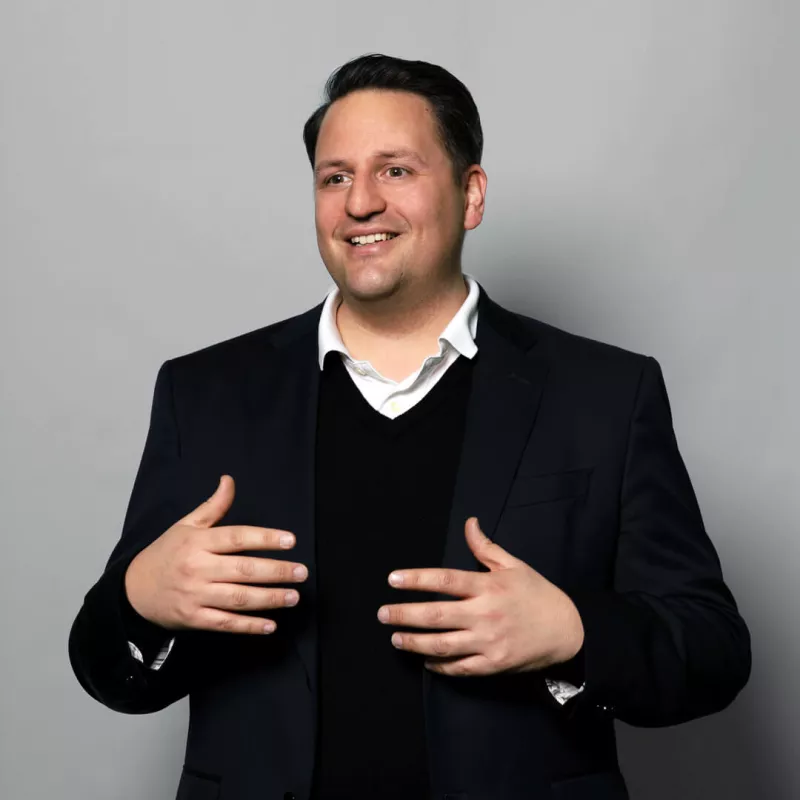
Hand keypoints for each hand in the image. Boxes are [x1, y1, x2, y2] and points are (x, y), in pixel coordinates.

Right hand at [124, 475, 307, 633]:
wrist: (132, 590)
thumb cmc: (166, 553)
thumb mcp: (186, 525)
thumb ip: (213, 506)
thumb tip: (229, 480)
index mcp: (198, 542)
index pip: (237, 538)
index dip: (265, 538)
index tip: (290, 540)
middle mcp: (197, 568)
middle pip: (242, 569)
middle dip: (276, 572)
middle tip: (302, 572)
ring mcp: (195, 595)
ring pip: (237, 598)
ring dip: (269, 599)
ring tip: (294, 597)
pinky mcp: (193, 619)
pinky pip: (225, 623)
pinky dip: (248, 626)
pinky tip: (271, 625)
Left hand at [377, 517, 583, 675]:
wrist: (568, 631)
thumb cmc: (538, 594)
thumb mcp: (514, 565)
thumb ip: (486, 547)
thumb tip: (469, 523)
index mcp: (489, 586)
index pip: (445, 580)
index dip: (416, 579)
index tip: (393, 579)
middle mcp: (485, 614)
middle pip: (436, 615)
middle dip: (405, 614)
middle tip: (382, 614)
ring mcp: (488, 643)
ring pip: (443, 645)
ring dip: (415, 642)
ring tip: (395, 638)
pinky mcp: (493, 665)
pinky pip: (460, 668)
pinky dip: (439, 666)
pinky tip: (424, 660)